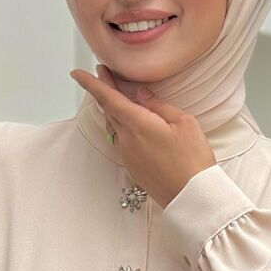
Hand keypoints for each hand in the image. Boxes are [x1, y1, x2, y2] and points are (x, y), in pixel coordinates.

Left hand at [70, 64, 216, 209]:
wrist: (192, 196)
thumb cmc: (192, 159)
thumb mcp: (184, 123)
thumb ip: (158, 105)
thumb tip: (141, 94)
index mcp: (138, 124)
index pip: (108, 98)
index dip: (91, 84)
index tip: (77, 73)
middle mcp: (127, 139)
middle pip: (109, 110)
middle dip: (104, 91)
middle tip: (104, 74)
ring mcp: (127, 154)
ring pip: (114, 125)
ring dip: (113, 109)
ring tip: (118, 95)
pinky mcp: (132, 166)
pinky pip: (121, 139)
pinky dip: (122, 125)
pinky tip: (132, 123)